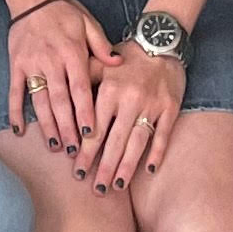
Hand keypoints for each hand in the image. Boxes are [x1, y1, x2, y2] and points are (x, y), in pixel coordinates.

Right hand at [5, 0, 114, 158]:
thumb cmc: (65, 11)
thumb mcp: (88, 24)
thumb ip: (102, 46)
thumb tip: (119, 63)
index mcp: (72, 53)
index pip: (80, 89)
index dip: (85, 112)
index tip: (91, 134)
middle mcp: (51, 62)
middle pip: (60, 101)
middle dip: (68, 127)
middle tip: (74, 150)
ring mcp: (31, 65)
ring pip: (39, 101)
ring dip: (47, 125)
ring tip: (55, 145)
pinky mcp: (16, 65)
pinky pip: (15, 92)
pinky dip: (15, 112)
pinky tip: (19, 130)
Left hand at [81, 44, 183, 193]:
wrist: (160, 41)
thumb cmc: (127, 56)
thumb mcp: (100, 63)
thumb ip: (82, 82)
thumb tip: (62, 102)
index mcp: (109, 91)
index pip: (94, 129)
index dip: (85, 153)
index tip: (77, 171)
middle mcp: (129, 101)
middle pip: (114, 142)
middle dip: (103, 168)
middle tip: (96, 190)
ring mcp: (151, 106)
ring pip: (137, 143)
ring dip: (126, 167)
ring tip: (116, 186)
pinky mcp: (170, 108)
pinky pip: (162, 135)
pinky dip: (156, 153)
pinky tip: (149, 170)